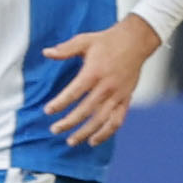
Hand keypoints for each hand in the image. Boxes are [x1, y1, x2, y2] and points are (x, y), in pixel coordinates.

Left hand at [40, 15, 161, 146]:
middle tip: (54, 130)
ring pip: (102, 119)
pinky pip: (118, 120)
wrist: (136, 41)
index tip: (47, 111)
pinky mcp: (127, 99)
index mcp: (94, 72)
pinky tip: (94, 140)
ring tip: (71, 141)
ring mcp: (118, 94)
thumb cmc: (107, 41)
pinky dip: (107, 132)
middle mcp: (107, 86)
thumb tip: (46, 52)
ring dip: (86, 132)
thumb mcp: (84, 41)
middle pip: (86, 110)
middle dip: (69, 122)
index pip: (74, 92)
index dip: (60, 103)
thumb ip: (65, 49)